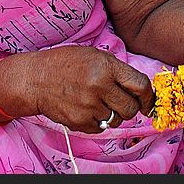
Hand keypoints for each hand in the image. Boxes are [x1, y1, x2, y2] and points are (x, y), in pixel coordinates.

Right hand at [21, 46, 154, 132]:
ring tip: (96, 102)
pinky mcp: (80, 121)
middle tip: (119, 102)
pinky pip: (100, 128)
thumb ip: (117, 71)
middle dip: (129, 108)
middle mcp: (100, 86)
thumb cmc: (65, 64)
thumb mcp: (94, 56)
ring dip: (111, 114)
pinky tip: (85, 108)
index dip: (148, 96)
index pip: (140, 85)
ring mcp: (89, 106)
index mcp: (106, 66)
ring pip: (116, 119)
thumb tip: (141, 91)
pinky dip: (97, 121)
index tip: (147, 101)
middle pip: (131, 108)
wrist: (35, 79)